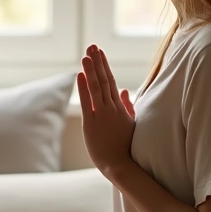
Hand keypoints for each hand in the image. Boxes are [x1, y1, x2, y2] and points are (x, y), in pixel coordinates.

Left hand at [78, 44, 135, 174]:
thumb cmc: (125, 147)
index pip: (111, 81)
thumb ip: (126, 106)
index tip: (99, 52)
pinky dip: (84, 88)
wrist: (121, 165)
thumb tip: (123, 90)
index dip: (104, 66)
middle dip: (97, 62)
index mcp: (120, 108)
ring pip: (97, 88)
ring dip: (91, 70)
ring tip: (86, 54)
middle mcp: (111, 109)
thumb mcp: (130, 124)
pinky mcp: (92, 124)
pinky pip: (87, 102)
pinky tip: (81, 75)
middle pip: (104, 80)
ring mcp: (102, 116)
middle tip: (92, 46)